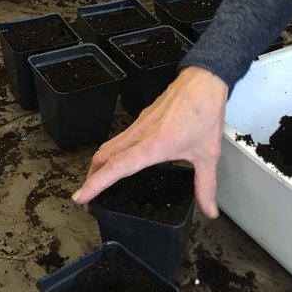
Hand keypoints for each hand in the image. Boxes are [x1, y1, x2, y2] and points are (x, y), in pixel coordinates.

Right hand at [72, 67, 228, 218]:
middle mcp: (140, 135)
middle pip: (103, 157)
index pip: (116, 167)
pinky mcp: (140, 119)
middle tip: (88, 199)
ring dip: (97, 166)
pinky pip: (117, 139)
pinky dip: (109, 154)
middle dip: (90, 179)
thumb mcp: (208, 155)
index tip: (82, 197)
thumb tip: (209, 210)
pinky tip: (117, 162)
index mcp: (153, 145)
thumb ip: (206, 187)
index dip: (96, 184)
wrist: (203, 80)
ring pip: (107, 147)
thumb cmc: (204, 112)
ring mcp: (138, 125)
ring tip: (97, 183)